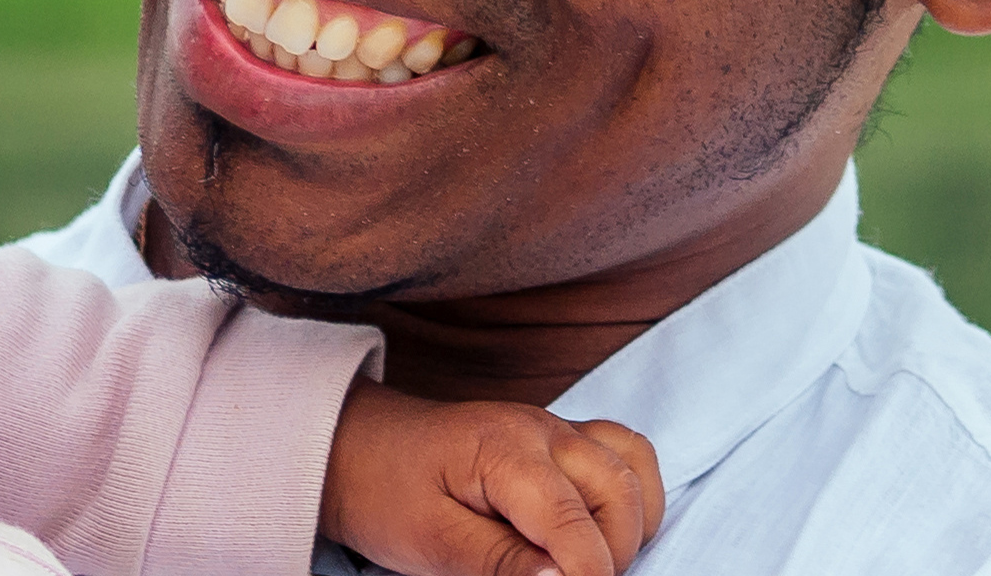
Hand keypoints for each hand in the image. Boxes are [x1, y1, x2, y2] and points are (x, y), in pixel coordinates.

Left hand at [320, 380, 661, 575]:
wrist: (357, 450)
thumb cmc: (386, 492)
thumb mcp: (431, 542)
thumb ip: (501, 563)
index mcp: (508, 450)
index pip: (574, 522)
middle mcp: (545, 429)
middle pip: (619, 495)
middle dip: (609, 555)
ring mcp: (557, 428)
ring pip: (633, 473)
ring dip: (625, 527)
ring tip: (582, 562)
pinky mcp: (562, 438)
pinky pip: (625, 456)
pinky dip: (630, 497)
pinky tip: (602, 529)